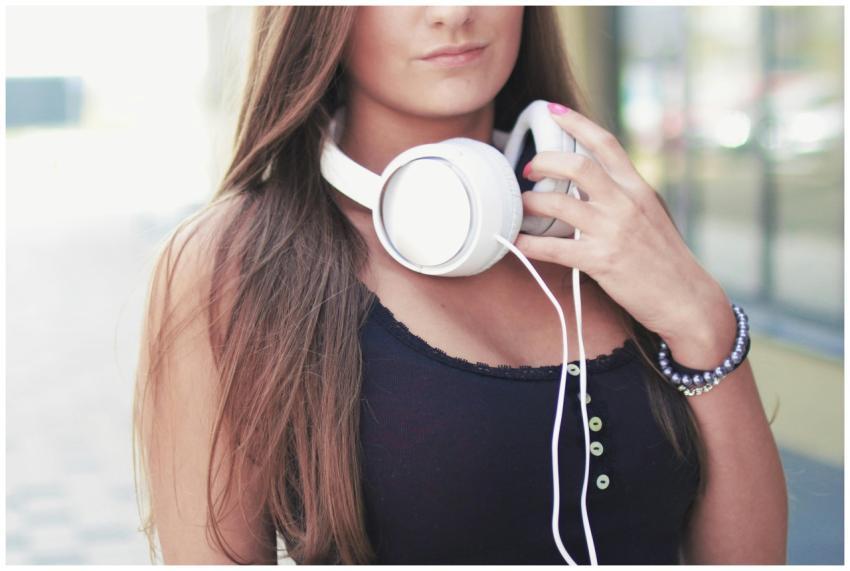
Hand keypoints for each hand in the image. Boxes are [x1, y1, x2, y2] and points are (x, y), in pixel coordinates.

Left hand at [514, 102, 730, 349]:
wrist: (686, 298)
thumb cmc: (665, 259)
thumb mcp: (652, 215)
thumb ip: (625, 195)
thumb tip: (592, 182)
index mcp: (637, 188)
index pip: (605, 144)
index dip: (576, 123)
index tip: (552, 111)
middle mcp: (625, 203)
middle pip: (576, 165)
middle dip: (544, 161)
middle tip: (529, 169)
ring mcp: (612, 231)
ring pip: (559, 203)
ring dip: (531, 202)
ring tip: (522, 205)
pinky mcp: (601, 260)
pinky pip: (553, 248)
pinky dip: (529, 244)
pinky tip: (516, 242)